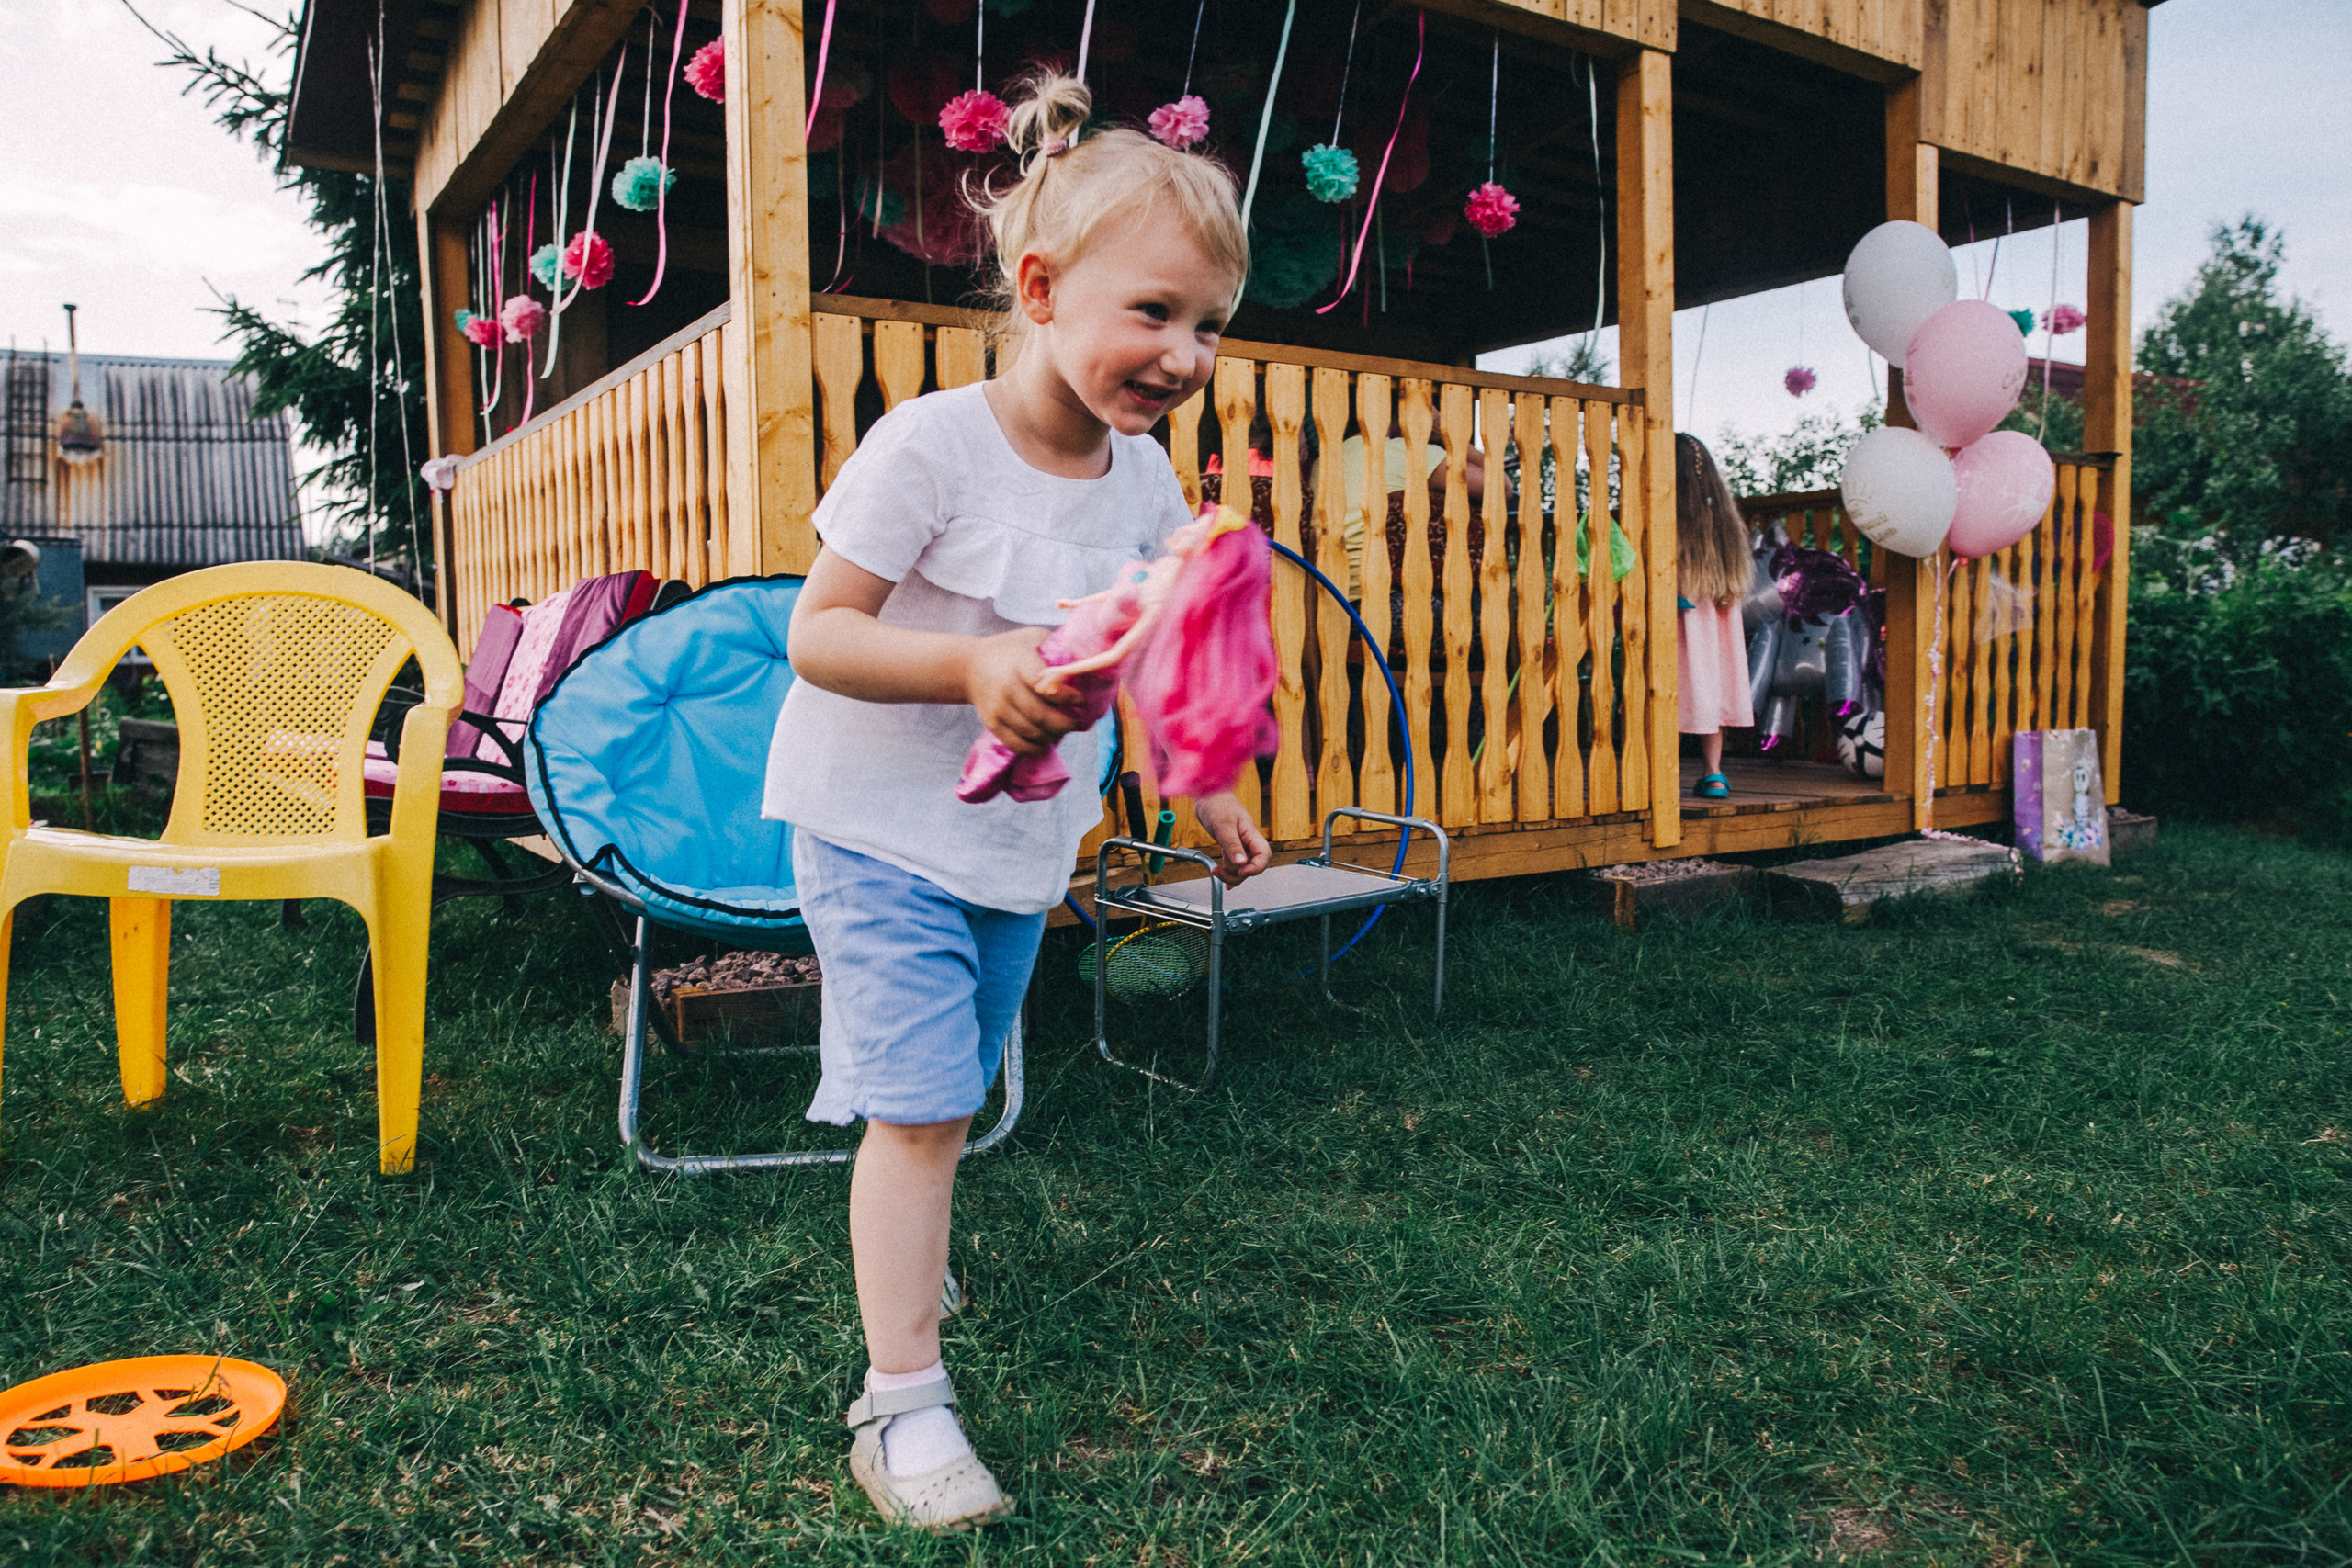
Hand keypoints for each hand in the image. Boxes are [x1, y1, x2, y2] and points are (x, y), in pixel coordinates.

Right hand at [965, 627, 1082, 755]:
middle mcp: (1007, 686)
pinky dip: (1036, 747)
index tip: (1079, 699)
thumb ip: (1057, 647)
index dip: (1065, 696)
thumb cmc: (1010, 650)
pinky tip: (1047, 740)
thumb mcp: (1032, 637)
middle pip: (1040, 715)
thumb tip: (1088, 662)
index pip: (1043, 684)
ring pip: (1032, 733)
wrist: (970, 666)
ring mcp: (998, 708)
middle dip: (1065, 723)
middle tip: (1079, 721)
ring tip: (1065, 729)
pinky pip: (1017, 744)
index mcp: (1019, 662)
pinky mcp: (992, 724)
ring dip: (1054, 736)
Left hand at [1192, 791, 1270, 885]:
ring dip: (1230, 874)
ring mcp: (1239, 844)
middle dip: (1239, 874)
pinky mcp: (1230, 846)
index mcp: (1251, 833)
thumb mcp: (1223, 824)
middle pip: (1253, 865)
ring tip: (1216, 871)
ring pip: (1242, 867)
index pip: (1264, 855)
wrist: (1206, 794)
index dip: (1256, 867)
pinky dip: (1227, 871)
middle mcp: (1248, 841)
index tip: (1242, 871)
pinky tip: (1221, 874)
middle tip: (1222, 873)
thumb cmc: (1217, 803)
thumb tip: (1241, 863)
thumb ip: (1232, 844)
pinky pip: (1233, 863)